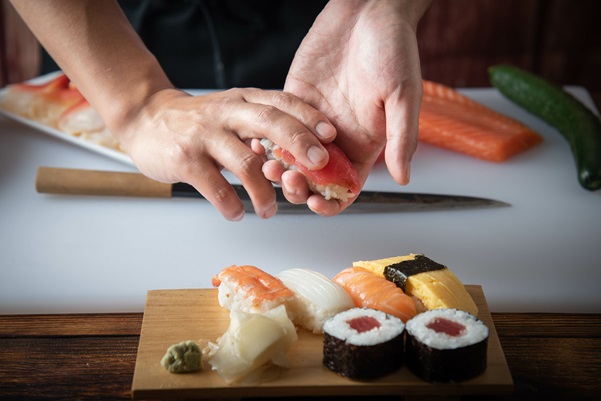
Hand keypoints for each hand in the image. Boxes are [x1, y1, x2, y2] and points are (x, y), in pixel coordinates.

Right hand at [119, 88, 335, 220]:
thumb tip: (301, 155)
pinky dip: (232, 206)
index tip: (331, 136)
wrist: (145, 119)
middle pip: (270, 123)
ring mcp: (205, 135)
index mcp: (242, 100)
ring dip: (265, 193)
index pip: (282, 102)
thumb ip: (260, 127)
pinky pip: (217, 188)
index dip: (309, 118)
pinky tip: (237, 213)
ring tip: (270, 210)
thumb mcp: (231, 112)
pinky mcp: (185, 158)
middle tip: (317, 167)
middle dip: (299, 145)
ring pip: (247, 164)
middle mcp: (226, 113)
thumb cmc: (198, 121)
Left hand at [269, 0, 429, 215]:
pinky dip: (266, 139)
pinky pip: (276, 128)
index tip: (317, 202)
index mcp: (366, 143)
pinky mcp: (294, 100)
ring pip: (291, 158)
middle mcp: (338, 137)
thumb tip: (403, 177)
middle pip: (314, 179)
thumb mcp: (404, 96)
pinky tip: (258, 140)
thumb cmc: (394, 48)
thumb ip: (401, 138)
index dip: (332, 202)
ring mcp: (313, 121)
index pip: (346, 186)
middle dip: (299, 187)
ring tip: (270, 165)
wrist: (368, 9)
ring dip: (279, 168)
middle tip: (289, 180)